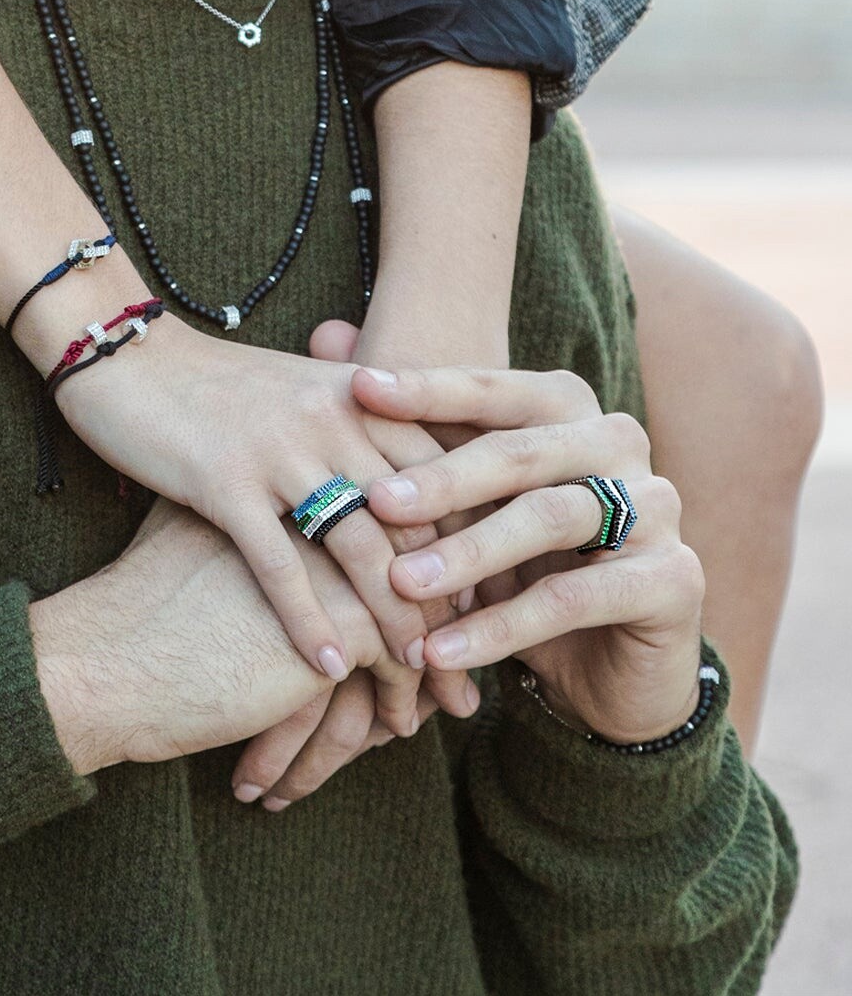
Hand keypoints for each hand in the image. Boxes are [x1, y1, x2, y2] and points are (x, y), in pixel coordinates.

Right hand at [50, 317, 472, 732]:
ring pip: (359, 545)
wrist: (128, 355)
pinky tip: (332, 667)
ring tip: (415, 668)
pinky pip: (279, 565)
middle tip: (467, 646)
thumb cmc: (223, 388)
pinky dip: (309, 621)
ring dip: (391, 615)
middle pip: (414, 516)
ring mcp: (280, 449)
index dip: (475, 537)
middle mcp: (335, 418)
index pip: (443, 474)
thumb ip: (361, 433)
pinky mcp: (223, 481)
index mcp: (364, 397)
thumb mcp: (307, 395)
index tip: (491, 594)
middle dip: (447, 588)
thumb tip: (406, 492)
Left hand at [355, 367, 705, 743]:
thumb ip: (403, 428)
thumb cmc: (519, 567)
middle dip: (444, 477)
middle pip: (523, 451)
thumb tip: (321, 333)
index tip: (357, 390)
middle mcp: (620, 445)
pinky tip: (442, 653)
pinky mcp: (674, 580)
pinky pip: (576, 599)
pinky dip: (503, 627)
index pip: (494, 391)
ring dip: (469, 553)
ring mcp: (659, 509)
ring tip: (401, 584)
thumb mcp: (463, 506)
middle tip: (376, 502)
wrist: (606, 661)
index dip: (427, 389)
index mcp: (571, 413)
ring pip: (552, 518)